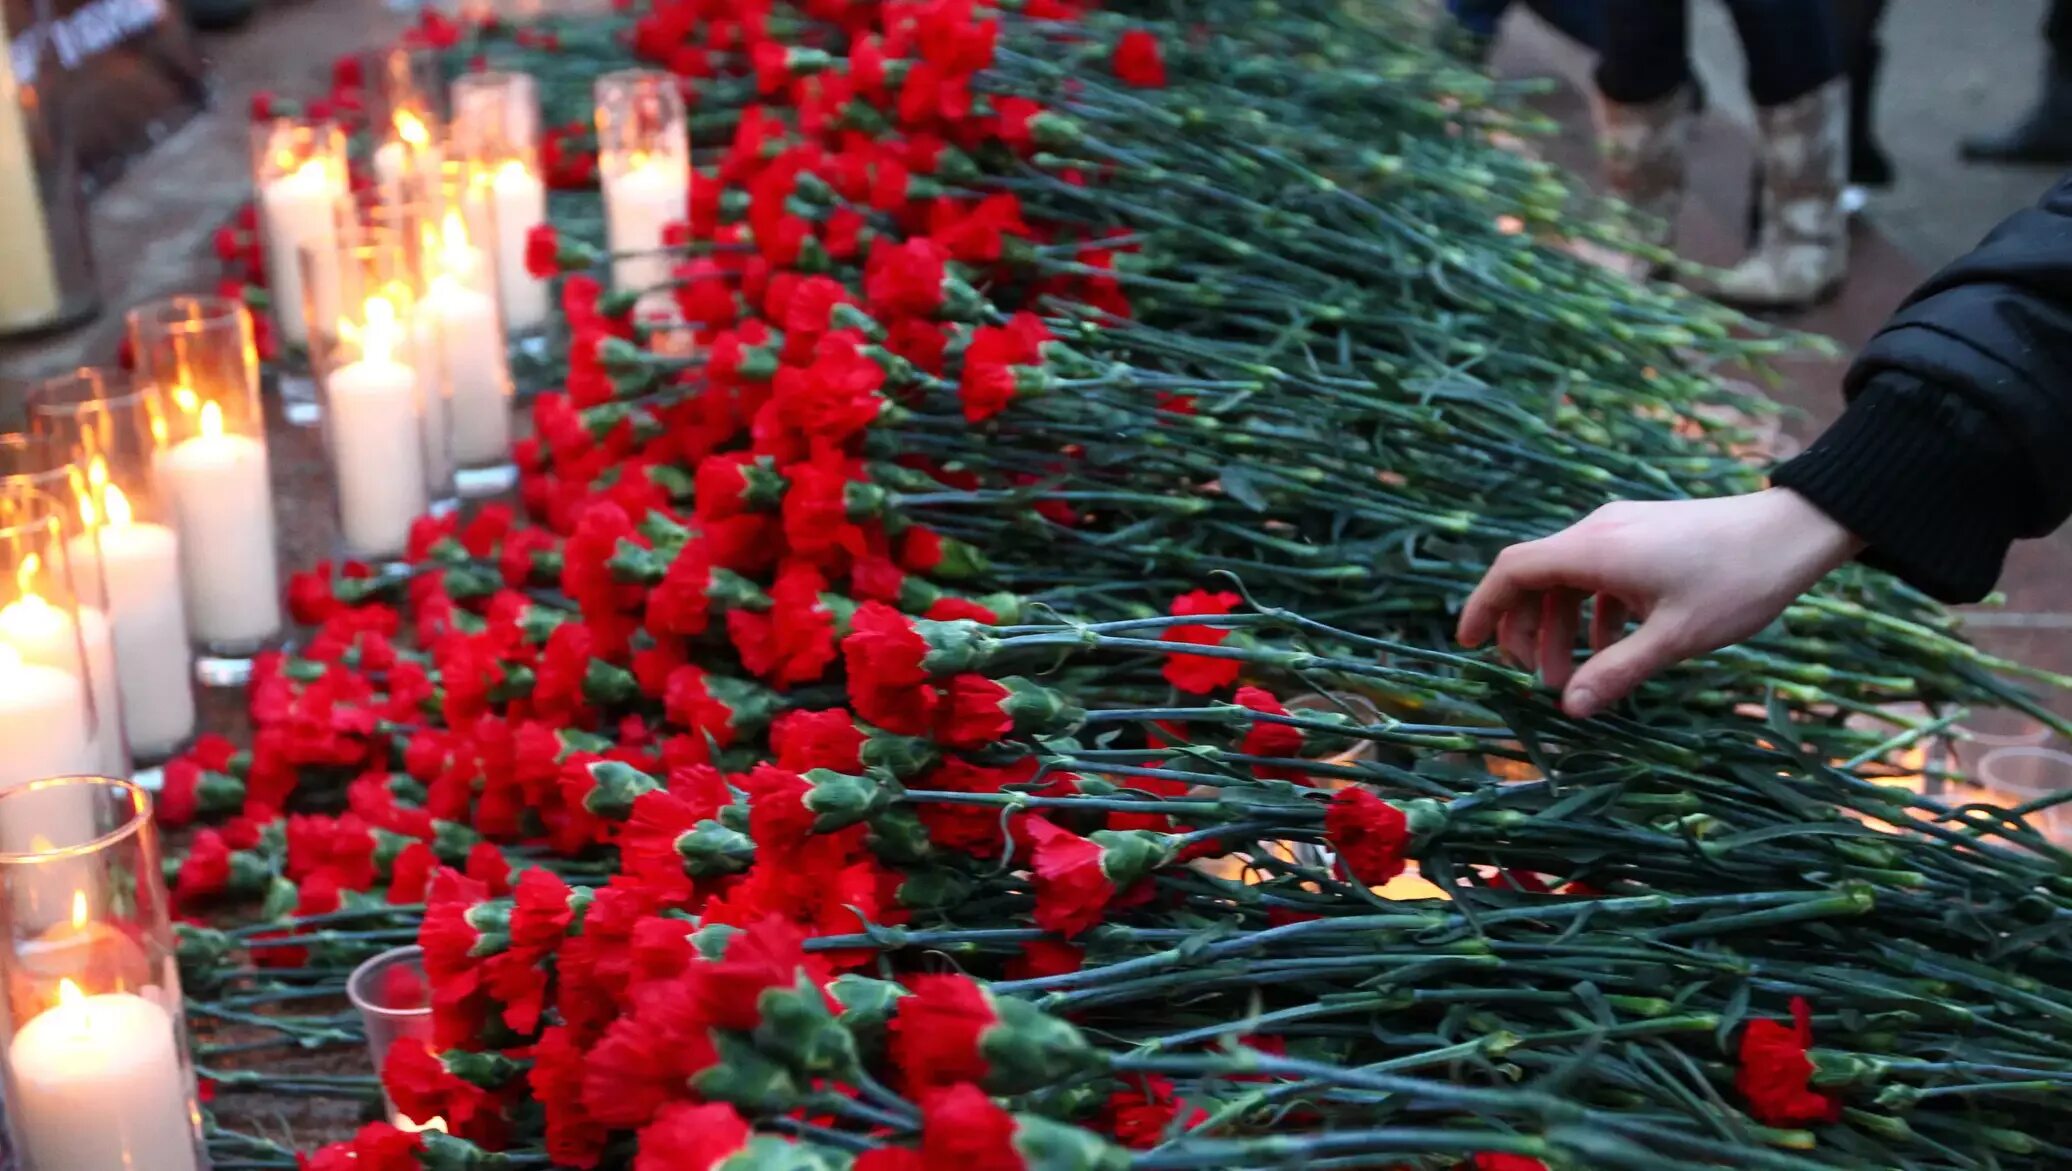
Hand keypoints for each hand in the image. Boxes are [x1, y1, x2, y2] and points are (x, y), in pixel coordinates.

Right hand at [1456, 489, 1864, 717]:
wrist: (1795, 530)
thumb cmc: (1738, 582)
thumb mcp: (1675, 638)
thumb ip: (1617, 672)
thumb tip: (1570, 709)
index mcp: (1594, 550)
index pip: (1513, 571)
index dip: (1483, 607)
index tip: (1467, 644)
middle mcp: (1598, 532)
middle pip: (1534, 577)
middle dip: (1524, 630)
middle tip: (1535, 679)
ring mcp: (1622, 529)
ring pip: (1567, 577)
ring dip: (1560, 626)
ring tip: (1572, 675)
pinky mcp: (1644, 534)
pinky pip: (1597, 572)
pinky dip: (1591, 611)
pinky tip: (1615, 645)